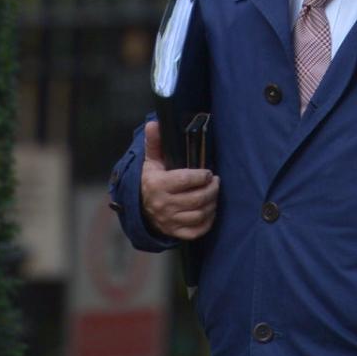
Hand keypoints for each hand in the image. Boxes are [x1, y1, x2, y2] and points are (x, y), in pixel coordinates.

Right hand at [141, 120, 219, 240]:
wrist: (140, 208)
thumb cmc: (151, 181)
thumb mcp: (151, 161)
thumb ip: (154, 143)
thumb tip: (153, 123)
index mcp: (158, 185)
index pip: (185, 180)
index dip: (201, 176)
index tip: (208, 172)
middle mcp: (163, 205)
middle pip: (197, 199)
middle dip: (212, 189)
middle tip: (215, 181)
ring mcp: (170, 221)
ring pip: (199, 214)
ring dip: (212, 204)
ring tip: (214, 193)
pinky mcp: (175, 232)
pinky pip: (197, 231)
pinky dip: (208, 222)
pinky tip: (210, 210)